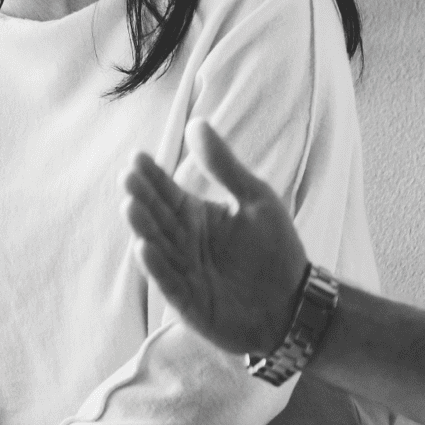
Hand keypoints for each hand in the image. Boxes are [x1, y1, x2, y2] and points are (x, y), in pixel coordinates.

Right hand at [122, 120, 309, 356]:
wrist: (295, 302)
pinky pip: (169, 281)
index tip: (138, 157)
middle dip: (143, 198)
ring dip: (143, 228)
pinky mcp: (188, 301)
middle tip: (129, 177)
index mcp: (196, 216)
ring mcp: (184, 272)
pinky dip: (156, 265)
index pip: (168, 192)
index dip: (152, 176)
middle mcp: (184, 242)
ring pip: (157, 246)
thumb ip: (224, 165)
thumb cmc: (275, 249)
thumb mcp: (254, 198)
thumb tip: (196, 123)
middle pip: (158, 216)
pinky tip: (145, 246)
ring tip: (131, 206)